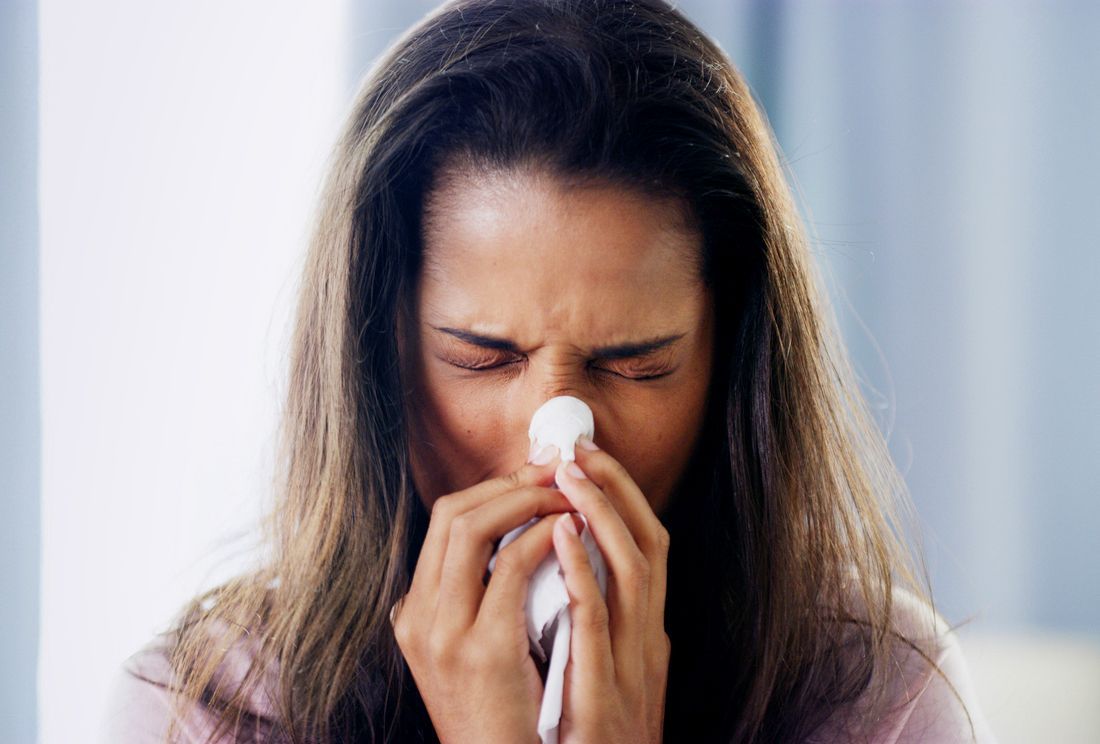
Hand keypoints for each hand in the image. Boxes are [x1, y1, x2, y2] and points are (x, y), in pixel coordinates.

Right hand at [390, 456, 575, 743]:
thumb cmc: (502, 716)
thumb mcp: (471, 652)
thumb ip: (479, 599)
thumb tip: (520, 535)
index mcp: (415, 613)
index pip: (443, 523)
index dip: (492, 488)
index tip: (534, 475)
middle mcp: (418, 617)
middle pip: (451, 513)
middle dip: (508, 482)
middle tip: (555, 471)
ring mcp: (443, 632)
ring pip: (471, 527)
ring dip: (526, 499)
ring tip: (566, 495)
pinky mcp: (481, 648)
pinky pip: (510, 567)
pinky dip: (541, 537)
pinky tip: (568, 530)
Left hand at [550, 438, 671, 743]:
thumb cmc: (594, 741)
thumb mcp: (608, 675)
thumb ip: (598, 625)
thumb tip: (569, 568)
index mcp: (648, 636)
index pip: (648, 547)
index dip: (624, 497)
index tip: (590, 457)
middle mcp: (649, 643)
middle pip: (649, 546)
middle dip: (617, 490)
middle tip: (581, 447)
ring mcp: (631, 667)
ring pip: (632, 571)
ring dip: (603, 514)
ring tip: (571, 474)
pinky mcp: (604, 693)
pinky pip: (596, 620)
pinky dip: (582, 569)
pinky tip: (560, 534)